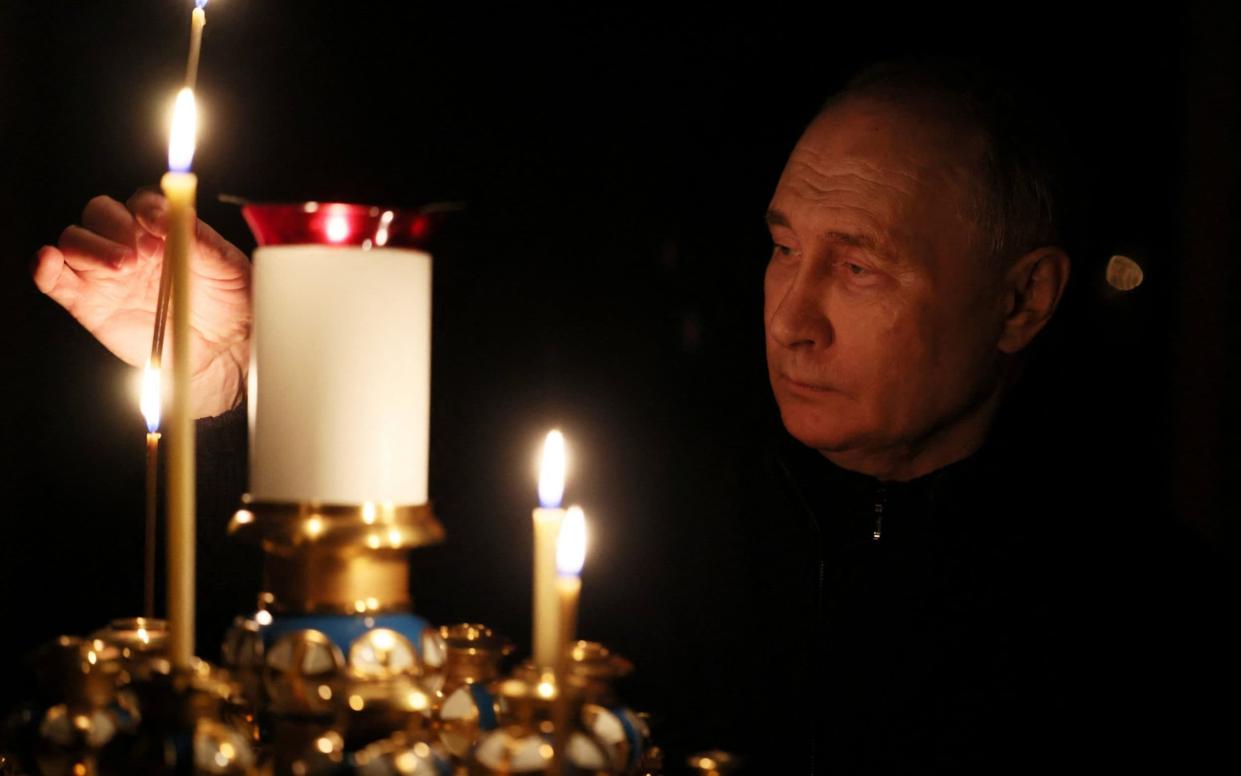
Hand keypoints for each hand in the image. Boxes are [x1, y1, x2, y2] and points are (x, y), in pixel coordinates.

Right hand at [33, 189, 251, 418]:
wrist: (222, 350)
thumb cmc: (230, 302)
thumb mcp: (228, 267)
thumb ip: (200, 238)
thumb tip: (169, 213)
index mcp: (163, 227)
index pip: (141, 201)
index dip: (146, 207)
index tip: (159, 223)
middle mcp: (129, 242)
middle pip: (100, 212)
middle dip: (116, 227)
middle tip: (143, 255)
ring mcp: (104, 271)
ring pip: (74, 239)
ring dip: (91, 247)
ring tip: (123, 269)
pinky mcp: (86, 301)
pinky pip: (54, 279)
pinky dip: (45, 268)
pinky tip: (49, 263)